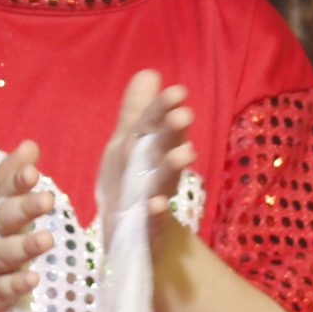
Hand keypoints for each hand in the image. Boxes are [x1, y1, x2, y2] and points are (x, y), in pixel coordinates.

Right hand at [0, 145, 53, 311]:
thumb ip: (10, 177)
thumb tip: (31, 145)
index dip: (15, 182)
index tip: (32, 171)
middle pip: (0, 221)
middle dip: (23, 209)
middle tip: (47, 199)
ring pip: (1, 255)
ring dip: (24, 247)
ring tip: (47, 239)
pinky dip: (15, 285)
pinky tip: (34, 278)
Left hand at [96, 70, 195, 229]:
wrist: (131, 239)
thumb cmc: (129, 184)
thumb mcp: (127, 144)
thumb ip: (136, 112)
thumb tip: (149, 72)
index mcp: (149, 149)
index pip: (155, 124)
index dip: (164, 108)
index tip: (177, 92)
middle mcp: (157, 171)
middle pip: (166, 148)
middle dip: (174, 132)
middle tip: (184, 115)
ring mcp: (155, 199)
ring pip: (165, 181)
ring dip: (174, 167)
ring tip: (185, 154)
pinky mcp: (148, 228)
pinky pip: (153, 221)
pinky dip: (155, 213)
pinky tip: (155, 206)